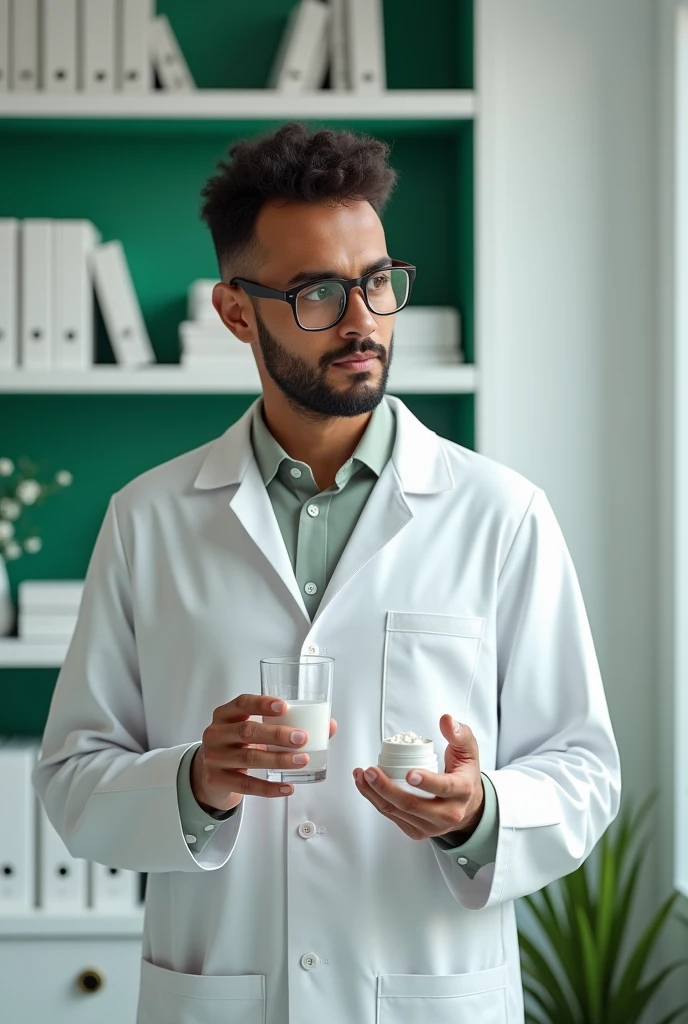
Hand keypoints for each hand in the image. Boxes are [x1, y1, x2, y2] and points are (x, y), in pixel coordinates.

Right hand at [192, 693, 336, 812]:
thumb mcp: (253, 731)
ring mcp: (214, 758)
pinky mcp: (217, 780)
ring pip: (249, 758)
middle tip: (302, 738)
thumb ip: (285, 724)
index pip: (242, 703)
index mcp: (225, 714)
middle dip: (277, 734)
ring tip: (302, 761)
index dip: (262, 703)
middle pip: (247, 731)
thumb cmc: (237, 745)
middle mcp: (216, 734)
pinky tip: (287, 786)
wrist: (209, 774)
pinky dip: (269, 787)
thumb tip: (328, 725)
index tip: (284, 707)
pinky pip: (247, 785)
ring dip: (279, 760)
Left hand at [353, 715, 484, 841]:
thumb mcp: (468, 750)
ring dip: (374, 794)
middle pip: (413, 805)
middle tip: (371, 771)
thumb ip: (459, 733)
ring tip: (362, 775)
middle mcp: (448, 814)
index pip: (444, 788)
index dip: (426, 782)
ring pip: (398, 812)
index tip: (409, 773)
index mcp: (462, 791)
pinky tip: (366, 786)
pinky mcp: (417, 831)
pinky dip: (375, 800)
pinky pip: (392, 816)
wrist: (467, 805)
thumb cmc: (464, 774)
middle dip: (387, 788)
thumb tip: (446, 720)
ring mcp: (431, 826)